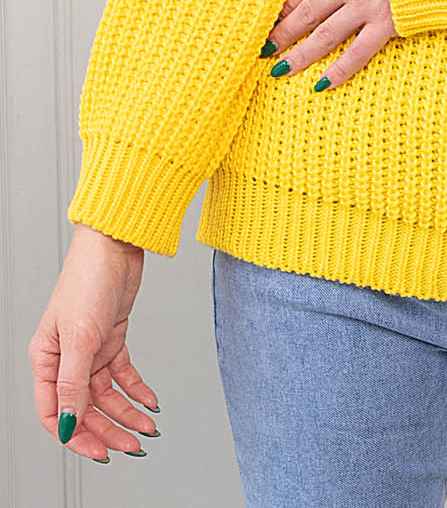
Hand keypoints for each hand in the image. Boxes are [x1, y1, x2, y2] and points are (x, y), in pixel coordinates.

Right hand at [28, 224, 159, 462]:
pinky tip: (150, 401)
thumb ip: (73, 384)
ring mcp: (90, 349)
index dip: (76, 435)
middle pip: (85, 408)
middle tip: (133, 446)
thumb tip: (68, 423)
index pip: (54, 413)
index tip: (100, 451)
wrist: (116, 244)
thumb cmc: (88, 278)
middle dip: (109, 429)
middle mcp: (66, 358)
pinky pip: (123, 374)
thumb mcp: (79, 337)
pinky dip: (137, 389)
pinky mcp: (112, 338)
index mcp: (46, 359)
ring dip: (128, 413)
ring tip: (148, 427)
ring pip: (107, 395)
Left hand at [264, 0, 397, 89]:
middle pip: (305, 12)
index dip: (286, 4)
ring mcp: (365, 5)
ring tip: (280, 69)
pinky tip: (322, 84)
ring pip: (323, 36)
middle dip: (283, 32)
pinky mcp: (387, 23)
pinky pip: (358, 53)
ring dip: (299, 55)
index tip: (275, 16)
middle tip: (265, 47)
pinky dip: (339, 71)